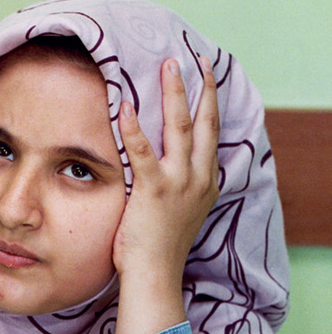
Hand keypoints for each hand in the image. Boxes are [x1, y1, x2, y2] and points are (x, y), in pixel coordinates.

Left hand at [112, 56, 219, 333]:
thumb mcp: (178, 211)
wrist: (155, 275)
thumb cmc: (158, 247)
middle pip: (203, 121)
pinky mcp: (153, 191)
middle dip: (199, 87)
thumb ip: (176, 187)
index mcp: (205, 181)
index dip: (208, 102)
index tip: (205, 77)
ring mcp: (178, 183)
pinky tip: (125, 105)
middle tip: (192, 58)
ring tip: (166, 67)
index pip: (209, 133)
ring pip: (179, 127)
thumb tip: (163, 170)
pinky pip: (142, 152)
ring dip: (173, 94)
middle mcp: (198, 177)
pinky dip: (133, 127)